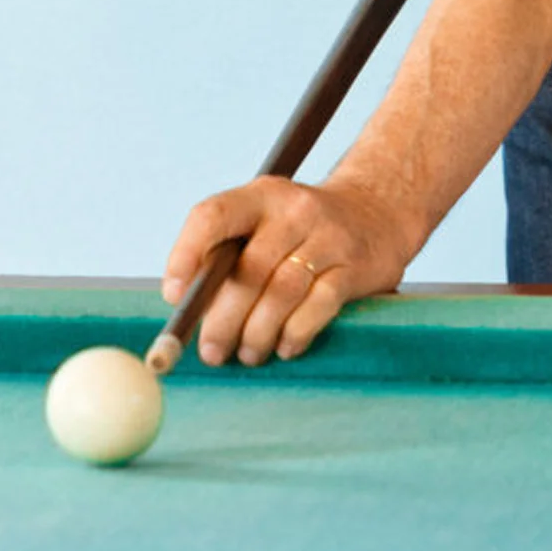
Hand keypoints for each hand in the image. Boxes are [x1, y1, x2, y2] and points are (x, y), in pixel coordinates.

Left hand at [161, 178, 416, 365]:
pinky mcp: (355, 266)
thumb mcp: (265, 223)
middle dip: (222, 320)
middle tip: (211, 352)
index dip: (185, 255)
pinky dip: (295, 333)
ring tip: (248, 354)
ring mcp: (329, 237)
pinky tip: (285, 346)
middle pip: (248, 270)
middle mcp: (296, 210)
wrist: (378, 213)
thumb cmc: (301, 231)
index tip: (174, 297)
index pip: (213, 216)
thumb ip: (227, 256)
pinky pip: (318, 307)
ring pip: (282, 293)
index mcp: (262, 196)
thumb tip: (184, 307)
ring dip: (257, 333)